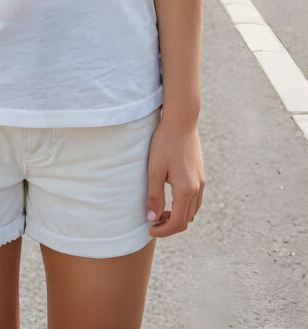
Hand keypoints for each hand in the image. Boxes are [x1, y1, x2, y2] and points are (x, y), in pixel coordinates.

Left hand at [146, 118, 204, 237]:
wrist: (181, 120)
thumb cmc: (165, 143)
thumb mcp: (155, 169)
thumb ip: (154, 196)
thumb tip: (152, 218)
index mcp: (186, 190)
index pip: (178, 223)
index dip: (163, 231)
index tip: (149, 229)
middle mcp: (197, 188)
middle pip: (186, 219)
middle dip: (170, 226)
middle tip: (153, 222)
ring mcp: (201, 181)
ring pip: (193, 210)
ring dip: (178, 216)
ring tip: (161, 211)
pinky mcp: (201, 174)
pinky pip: (196, 199)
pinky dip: (185, 206)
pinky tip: (171, 198)